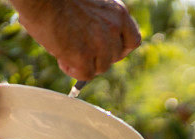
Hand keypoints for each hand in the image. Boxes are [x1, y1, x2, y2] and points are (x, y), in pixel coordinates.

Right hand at [12, 0, 140, 79]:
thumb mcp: (89, 4)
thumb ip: (99, 22)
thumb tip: (94, 45)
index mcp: (118, 12)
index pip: (132, 40)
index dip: (120, 49)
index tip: (108, 51)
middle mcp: (113, 28)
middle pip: (114, 57)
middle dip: (99, 57)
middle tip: (79, 49)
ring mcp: (101, 43)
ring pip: (101, 67)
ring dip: (84, 63)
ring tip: (65, 49)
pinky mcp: (84, 55)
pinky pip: (85, 75)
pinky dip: (74, 71)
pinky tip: (61, 59)